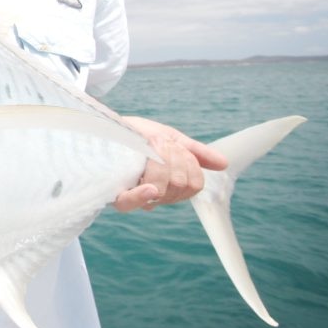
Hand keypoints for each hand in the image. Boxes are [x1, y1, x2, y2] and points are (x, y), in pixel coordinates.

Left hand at [113, 116, 228, 211]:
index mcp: (166, 182)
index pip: (194, 184)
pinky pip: (130, 202)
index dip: (191, 169)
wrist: (102, 125)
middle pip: (180, 185)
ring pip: (162, 189)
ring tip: (149, 152)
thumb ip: (195, 153)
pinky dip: (144, 195)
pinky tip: (151, 189)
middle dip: (175, 161)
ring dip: (161, 165)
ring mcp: (131, 193)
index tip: (177, 150)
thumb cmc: (135, 133)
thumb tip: (224, 164)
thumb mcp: (169, 138)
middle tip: (160, 148)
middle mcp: (150, 192)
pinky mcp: (111, 193)